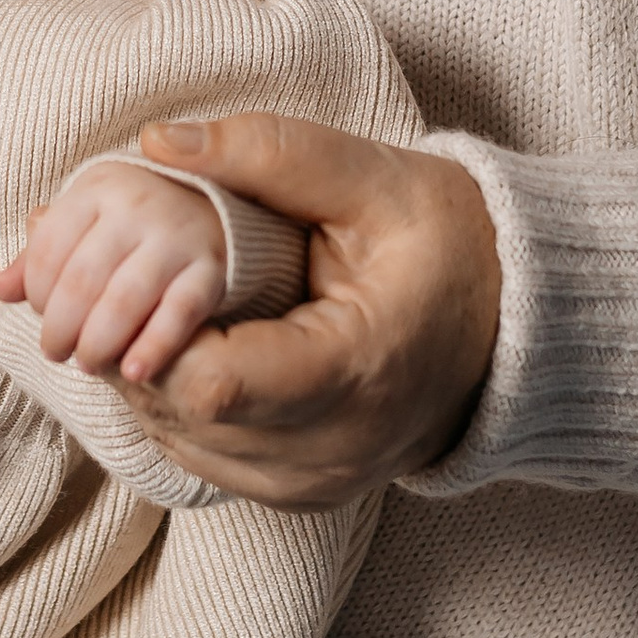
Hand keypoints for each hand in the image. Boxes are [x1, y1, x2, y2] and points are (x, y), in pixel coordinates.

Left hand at [0, 162, 229, 386]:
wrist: (213, 208)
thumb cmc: (132, 223)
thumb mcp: (84, 222)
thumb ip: (40, 255)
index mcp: (97, 188)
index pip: (49, 248)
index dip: (36, 293)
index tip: (40, 316)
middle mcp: (137, 205)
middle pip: (82, 279)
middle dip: (61, 327)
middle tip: (58, 352)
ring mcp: (176, 236)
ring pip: (125, 300)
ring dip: (99, 344)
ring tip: (89, 365)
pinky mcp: (211, 268)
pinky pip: (178, 314)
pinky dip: (153, 348)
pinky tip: (133, 372)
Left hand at [109, 114, 500, 510]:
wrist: (512, 327)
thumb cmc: (449, 243)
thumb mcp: (375, 177)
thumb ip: (269, 153)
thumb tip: (159, 142)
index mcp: (356, 373)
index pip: (212, 383)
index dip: (153, 328)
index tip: (143, 267)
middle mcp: (333, 452)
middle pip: (179, 412)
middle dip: (135, 337)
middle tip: (124, 270)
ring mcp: (313, 485)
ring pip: (175, 439)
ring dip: (147, 370)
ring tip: (159, 298)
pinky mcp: (296, 495)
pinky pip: (198, 454)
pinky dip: (175, 399)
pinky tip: (191, 339)